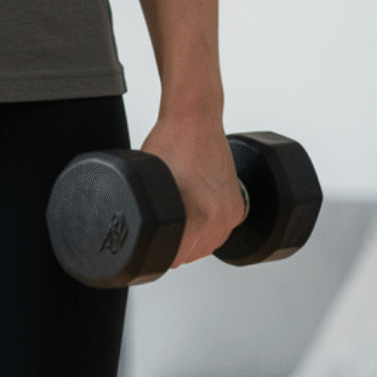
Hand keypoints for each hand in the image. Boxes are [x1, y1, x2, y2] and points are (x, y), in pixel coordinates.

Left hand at [140, 115, 243, 268]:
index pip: (174, 258)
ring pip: (207, 247)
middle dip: (174, 246)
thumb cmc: (170, 142)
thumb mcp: (147, 183)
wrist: (195, 118)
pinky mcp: (238, 204)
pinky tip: (193, 219)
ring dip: (192, 241)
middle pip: (190, 256)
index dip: (157, 252)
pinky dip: (208, 231)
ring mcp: (231, 211)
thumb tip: (138, 233)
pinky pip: (222, 234)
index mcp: (199, 216)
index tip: (150, 243)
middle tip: (160, 228)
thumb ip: (147, 214)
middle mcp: (219, 216)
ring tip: (177, 221)